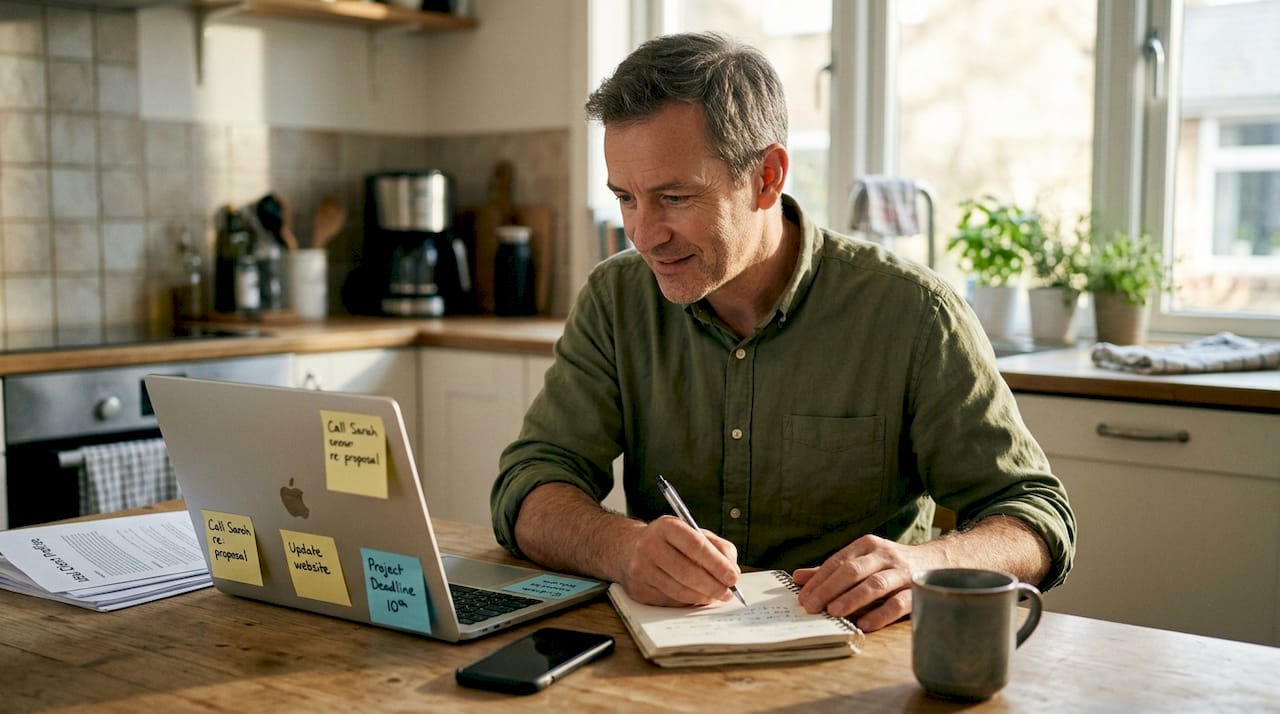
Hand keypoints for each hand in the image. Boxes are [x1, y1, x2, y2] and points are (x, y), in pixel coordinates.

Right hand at [619, 515, 741, 606]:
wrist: (629, 549)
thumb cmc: (670, 541)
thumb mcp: (693, 533)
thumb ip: (718, 547)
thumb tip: (733, 571)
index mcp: (666, 526)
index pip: (695, 546)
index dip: (717, 564)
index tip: (733, 577)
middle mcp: (650, 546)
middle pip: (687, 572)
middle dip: (713, 586)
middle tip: (728, 593)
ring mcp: (641, 569)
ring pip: (679, 590)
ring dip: (703, 597)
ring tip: (716, 596)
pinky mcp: (639, 589)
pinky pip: (671, 601)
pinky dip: (689, 602)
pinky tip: (697, 597)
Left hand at [792, 534, 945, 631]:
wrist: (942, 562)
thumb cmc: (893, 565)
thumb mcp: (863, 561)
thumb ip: (832, 571)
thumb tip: (797, 578)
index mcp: (867, 546)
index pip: (837, 562)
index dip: (818, 580)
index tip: (802, 597)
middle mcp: (884, 555)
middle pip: (852, 571)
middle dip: (828, 589)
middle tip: (811, 606)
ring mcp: (902, 572)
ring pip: (874, 584)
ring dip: (852, 598)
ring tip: (833, 612)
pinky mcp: (918, 590)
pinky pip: (898, 603)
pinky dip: (880, 614)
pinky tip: (865, 624)